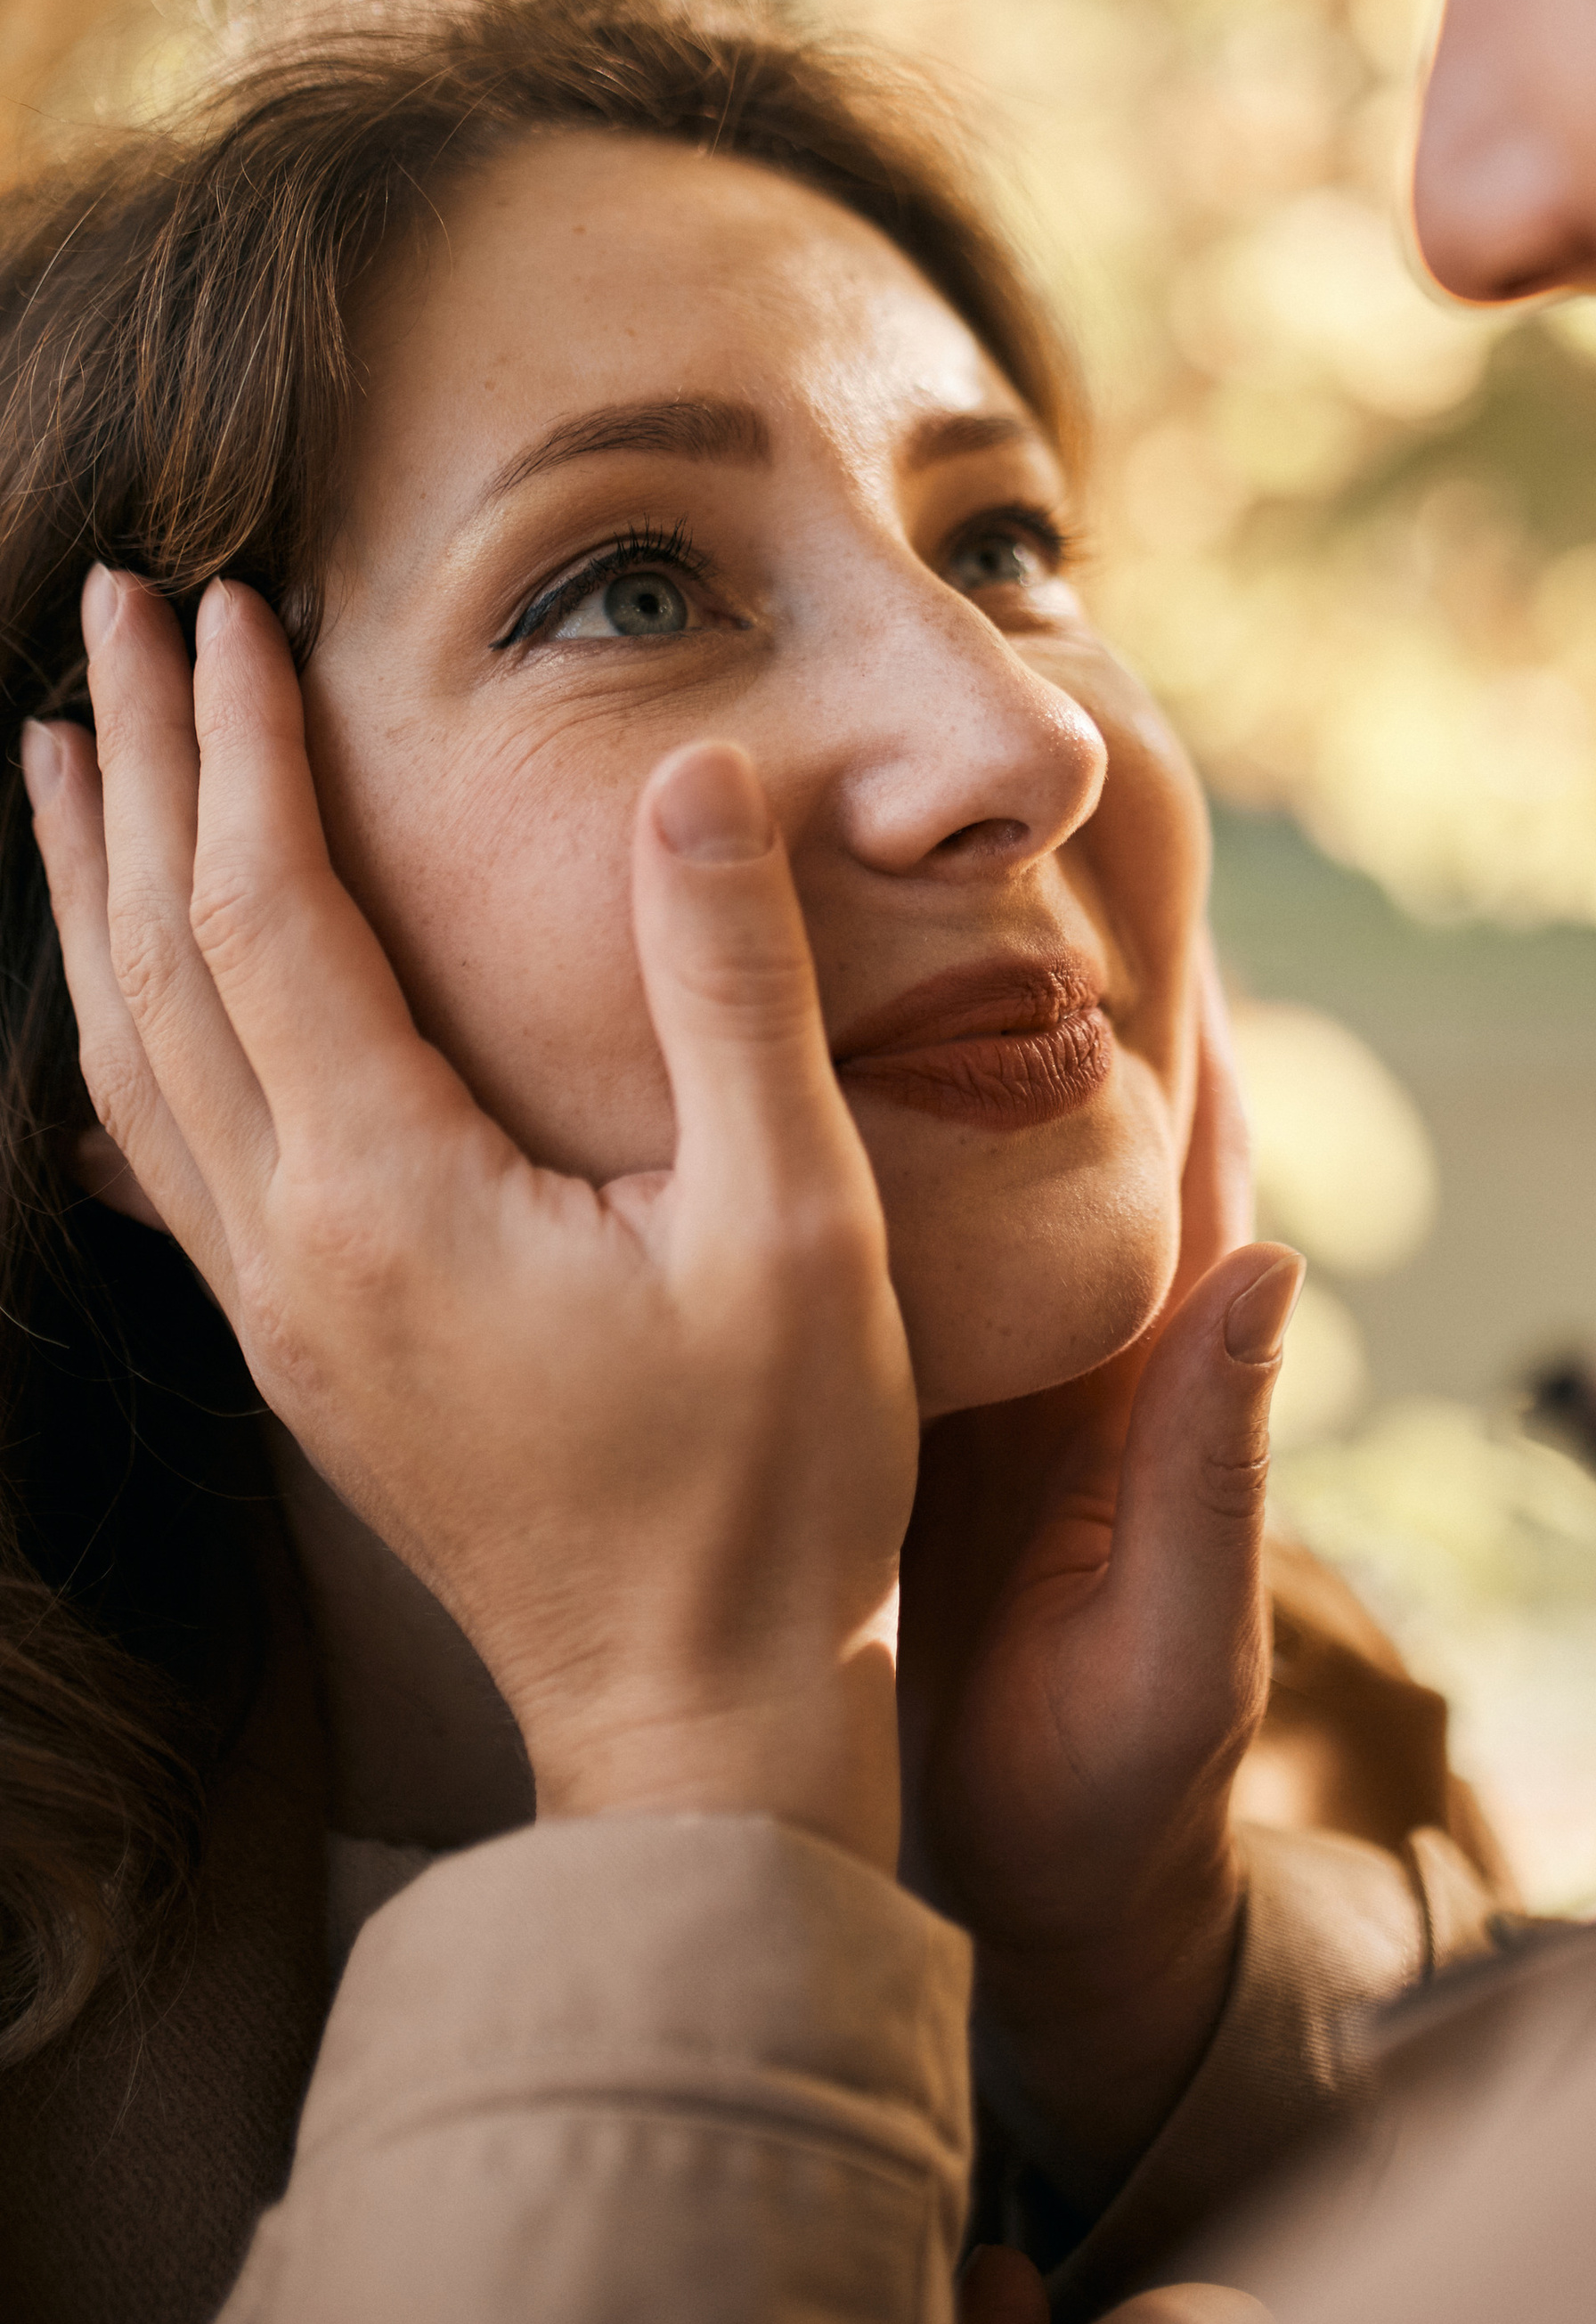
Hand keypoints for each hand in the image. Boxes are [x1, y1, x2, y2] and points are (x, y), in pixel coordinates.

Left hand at [24, 570, 915, 1858]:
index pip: (271, 910)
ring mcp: (280, 1309)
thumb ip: (735, 992)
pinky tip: (96, 1015)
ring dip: (97, 888)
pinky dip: (115, 1039)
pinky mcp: (303, 1353)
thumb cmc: (769, 1483)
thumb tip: (701, 782)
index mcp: (391, 1194)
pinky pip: (159, 1160)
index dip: (240, 745)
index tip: (220, 605)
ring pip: (131, 1056)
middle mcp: (292, 1245)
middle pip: (160, 960)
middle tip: (105, 612)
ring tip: (62, 755)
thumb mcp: (794, 1225)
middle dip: (131, 770)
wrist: (692, 1719)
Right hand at [898, 952, 1301, 2201]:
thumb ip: (1217, 1463)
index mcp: (1165, 1379)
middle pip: (1070, 1134)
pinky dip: (848, 1171)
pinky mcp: (905, 1424)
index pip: (1195, 1163)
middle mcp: (1083, 1352)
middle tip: (979, 845)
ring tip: (862, 918)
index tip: (1154, 877)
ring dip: (926, 1062)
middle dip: (1039, 997)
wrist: (1042, 1897)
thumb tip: (1277, 1260)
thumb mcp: (1177, 1637)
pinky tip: (776, 1090)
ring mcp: (990, 1380)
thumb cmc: (1127, 1785)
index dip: (1186, 1024)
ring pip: (966, 1182)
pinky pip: (880, 1267)